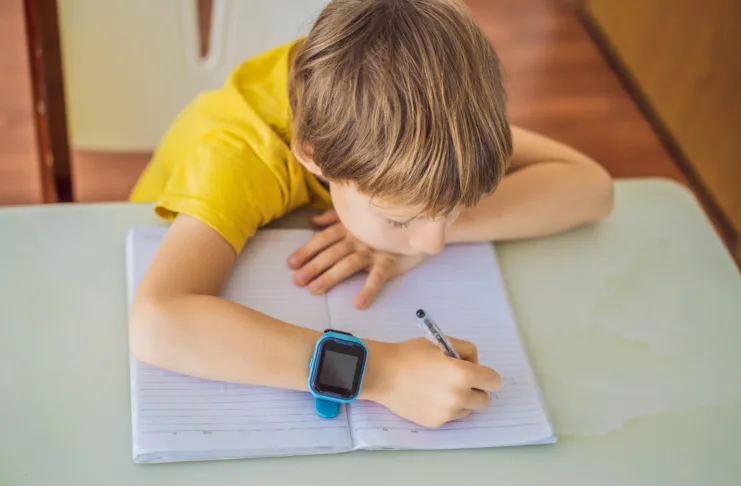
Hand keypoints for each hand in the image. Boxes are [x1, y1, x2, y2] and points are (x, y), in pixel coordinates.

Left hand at [288, 209, 425, 308]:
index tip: (291, 263)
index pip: (323, 239)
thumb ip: (335, 219)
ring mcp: (374, 251)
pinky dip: (368, 290)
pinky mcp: (389, 262)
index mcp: (349, 228)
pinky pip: (377, 277)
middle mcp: (358, 238)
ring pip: (348, 264)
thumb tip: (314, 221)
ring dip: (330, 277)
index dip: (306, 251)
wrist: (418, 228)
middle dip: (313, 266)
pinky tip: (358, 304)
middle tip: (297, 280)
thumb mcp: (358, 219)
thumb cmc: (383, 227)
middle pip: (331, 253)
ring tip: (315, 289)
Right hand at [364, 337, 501, 427]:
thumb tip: (472, 363)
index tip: (476, 371)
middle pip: (485, 400)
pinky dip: (446, 408)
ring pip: (468, 410)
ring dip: (462, 400)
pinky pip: (451, 416)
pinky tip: (429, 396)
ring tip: (441, 388)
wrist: (382, 373)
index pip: (494, 381)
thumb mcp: (440, 343)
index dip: (486, 374)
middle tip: (460, 380)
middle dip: (476, 389)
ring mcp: (447, 413)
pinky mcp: (435, 422)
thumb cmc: (409, 354)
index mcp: (463, 375)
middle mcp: (459, 397)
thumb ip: (463, 351)